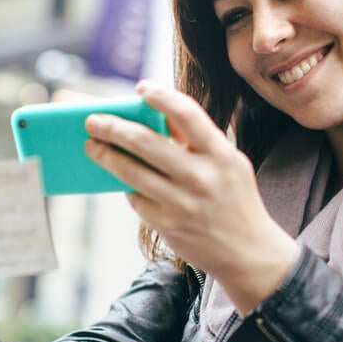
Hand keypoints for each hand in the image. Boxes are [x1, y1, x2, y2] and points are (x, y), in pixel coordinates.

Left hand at [84, 82, 298, 313]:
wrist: (249, 254)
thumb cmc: (234, 200)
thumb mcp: (229, 164)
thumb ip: (198, 141)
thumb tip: (157, 114)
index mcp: (221, 155)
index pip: (188, 115)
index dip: (162, 97)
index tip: (141, 88)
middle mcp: (202, 178)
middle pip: (147, 143)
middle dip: (114, 128)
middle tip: (92, 121)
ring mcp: (184, 204)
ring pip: (132, 173)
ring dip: (106, 156)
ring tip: (92, 146)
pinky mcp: (169, 226)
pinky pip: (136, 198)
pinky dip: (127, 186)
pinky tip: (120, 179)